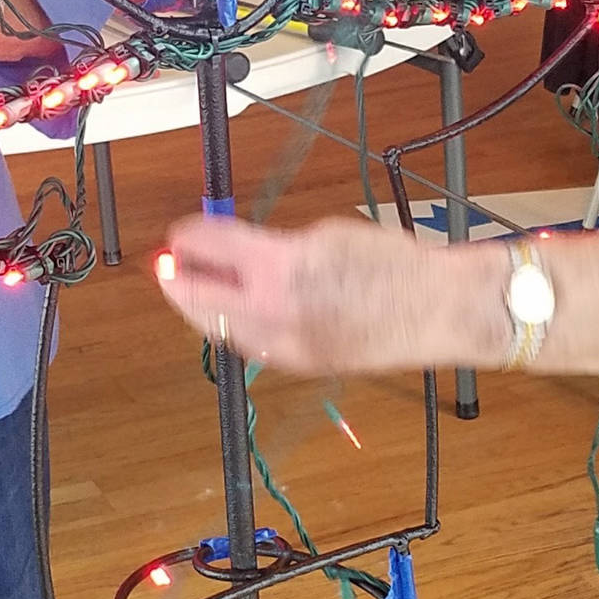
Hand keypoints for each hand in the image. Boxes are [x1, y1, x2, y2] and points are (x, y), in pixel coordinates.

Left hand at [157, 214, 504, 375]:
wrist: (433, 309)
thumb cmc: (389, 262)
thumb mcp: (323, 235)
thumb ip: (269, 245)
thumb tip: (231, 247)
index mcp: (281, 267)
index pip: (210, 248)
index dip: (186, 238)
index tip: (176, 234)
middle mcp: (275, 312)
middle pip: (197, 299)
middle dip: (175, 280)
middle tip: (165, 266)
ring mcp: (284, 346)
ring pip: (219, 327)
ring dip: (199, 306)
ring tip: (191, 287)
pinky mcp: (298, 364)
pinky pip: (249, 344)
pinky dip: (232, 326)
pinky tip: (232, 311)